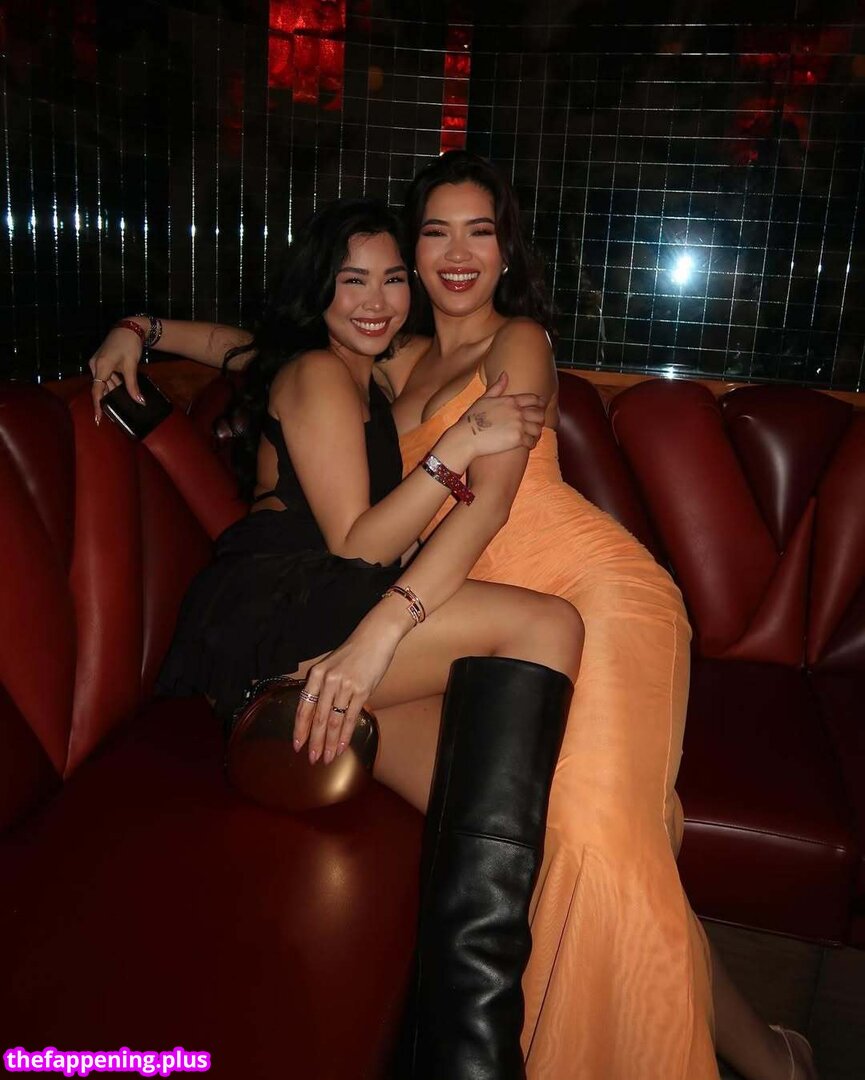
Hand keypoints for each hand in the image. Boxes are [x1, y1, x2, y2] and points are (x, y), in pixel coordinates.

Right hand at [88, 323, 145, 422]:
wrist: (128, 328)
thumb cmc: (129, 345)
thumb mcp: (131, 367)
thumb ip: (133, 385)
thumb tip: (139, 401)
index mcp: (101, 366)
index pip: (97, 390)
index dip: (97, 406)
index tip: (98, 419)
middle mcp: (95, 365)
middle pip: (99, 387)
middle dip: (106, 400)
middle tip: (112, 414)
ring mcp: (96, 362)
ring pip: (103, 382)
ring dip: (111, 391)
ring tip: (119, 404)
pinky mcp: (101, 360)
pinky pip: (104, 376)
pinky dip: (111, 384)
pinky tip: (119, 391)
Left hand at [292, 613, 404, 765]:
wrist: (375, 637)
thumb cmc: (354, 653)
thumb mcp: (332, 666)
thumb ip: (324, 688)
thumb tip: (320, 715)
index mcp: (316, 674)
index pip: (303, 707)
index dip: (300, 728)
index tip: (297, 745)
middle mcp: (327, 681)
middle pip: (317, 718)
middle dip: (314, 741)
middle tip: (312, 759)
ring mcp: (344, 686)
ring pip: (333, 721)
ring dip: (329, 742)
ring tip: (327, 758)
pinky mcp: (361, 690)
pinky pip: (350, 717)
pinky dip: (345, 735)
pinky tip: (342, 746)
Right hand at [446, 371, 545, 463]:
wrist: (466, 436)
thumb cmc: (472, 418)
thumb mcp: (484, 399)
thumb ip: (497, 387)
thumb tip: (505, 374)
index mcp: (510, 400)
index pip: (533, 399)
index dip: (539, 403)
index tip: (541, 407)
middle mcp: (517, 411)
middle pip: (539, 413)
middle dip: (540, 418)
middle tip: (537, 424)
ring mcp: (518, 425)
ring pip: (538, 428)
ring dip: (537, 432)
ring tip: (533, 435)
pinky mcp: (517, 439)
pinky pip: (532, 441)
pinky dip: (532, 443)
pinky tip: (529, 445)